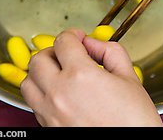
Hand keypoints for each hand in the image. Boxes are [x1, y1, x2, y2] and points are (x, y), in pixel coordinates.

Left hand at [20, 28, 162, 126]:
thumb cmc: (134, 123)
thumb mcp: (129, 78)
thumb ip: (110, 52)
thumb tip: (94, 44)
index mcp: (80, 76)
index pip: (63, 41)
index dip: (73, 34)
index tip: (78, 37)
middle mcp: (60, 93)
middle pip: (39, 59)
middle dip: (53, 50)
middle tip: (68, 53)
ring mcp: (50, 113)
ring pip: (28, 82)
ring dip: (41, 72)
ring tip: (58, 72)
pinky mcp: (48, 127)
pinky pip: (34, 103)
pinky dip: (42, 93)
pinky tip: (60, 93)